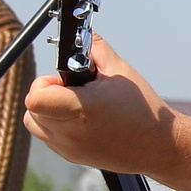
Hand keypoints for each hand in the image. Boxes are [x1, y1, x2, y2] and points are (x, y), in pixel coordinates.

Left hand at [25, 35, 175, 174]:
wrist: (158, 145)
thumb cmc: (143, 108)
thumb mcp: (120, 70)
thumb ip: (94, 47)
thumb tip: (78, 34)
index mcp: (82, 109)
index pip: (35, 99)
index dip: (44, 84)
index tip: (63, 80)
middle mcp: (71, 133)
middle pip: (32, 110)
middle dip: (47, 94)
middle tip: (73, 90)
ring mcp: (70, 148)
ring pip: (35, 124)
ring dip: (47, 111)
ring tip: (75, 105)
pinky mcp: (72, 157)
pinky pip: (48, 137)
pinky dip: (55, 125)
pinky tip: (80, 119)